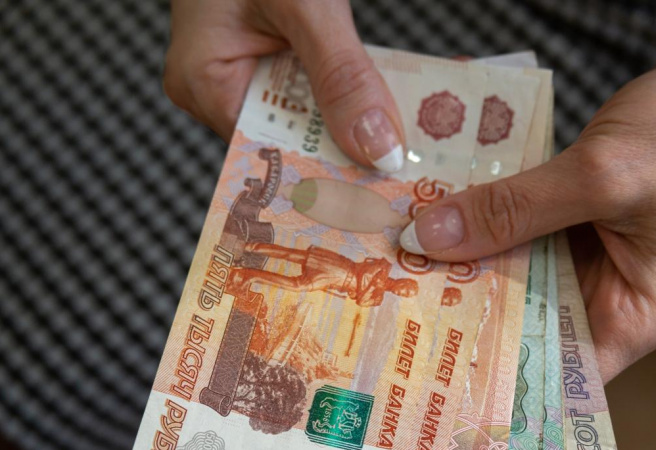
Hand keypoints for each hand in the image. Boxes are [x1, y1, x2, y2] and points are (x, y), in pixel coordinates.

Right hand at [164, 0, 405, 171]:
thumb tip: (379, 150)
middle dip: (351, 151)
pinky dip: (353, 93)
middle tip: (410, 178)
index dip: (326, 175)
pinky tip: (393, 109)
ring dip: (359, 121)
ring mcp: (248, 72)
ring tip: (412, 150)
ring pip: (312, 114)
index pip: (270, 150)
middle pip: (295, 137)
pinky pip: (318, 86)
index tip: (379, 197)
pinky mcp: (274, 56)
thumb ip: (341, 74)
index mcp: (204, 82)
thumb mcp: (304, 5)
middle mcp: (221, 87)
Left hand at [399, 0, 655, 381]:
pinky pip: (529, 222)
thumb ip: (515, 208)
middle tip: (399, 287)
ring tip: (408, 246)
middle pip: (529, 312)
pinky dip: (494, 213)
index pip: (557, 364)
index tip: (431, 343)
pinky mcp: (586, 211)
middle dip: (470, 297)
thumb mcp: (604, 175)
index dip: (494, 360)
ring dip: (475, 250)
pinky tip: (445, 205)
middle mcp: (615, 291)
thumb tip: (432, 237)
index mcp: (637, 312)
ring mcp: (600, 249)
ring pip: (522, 263)